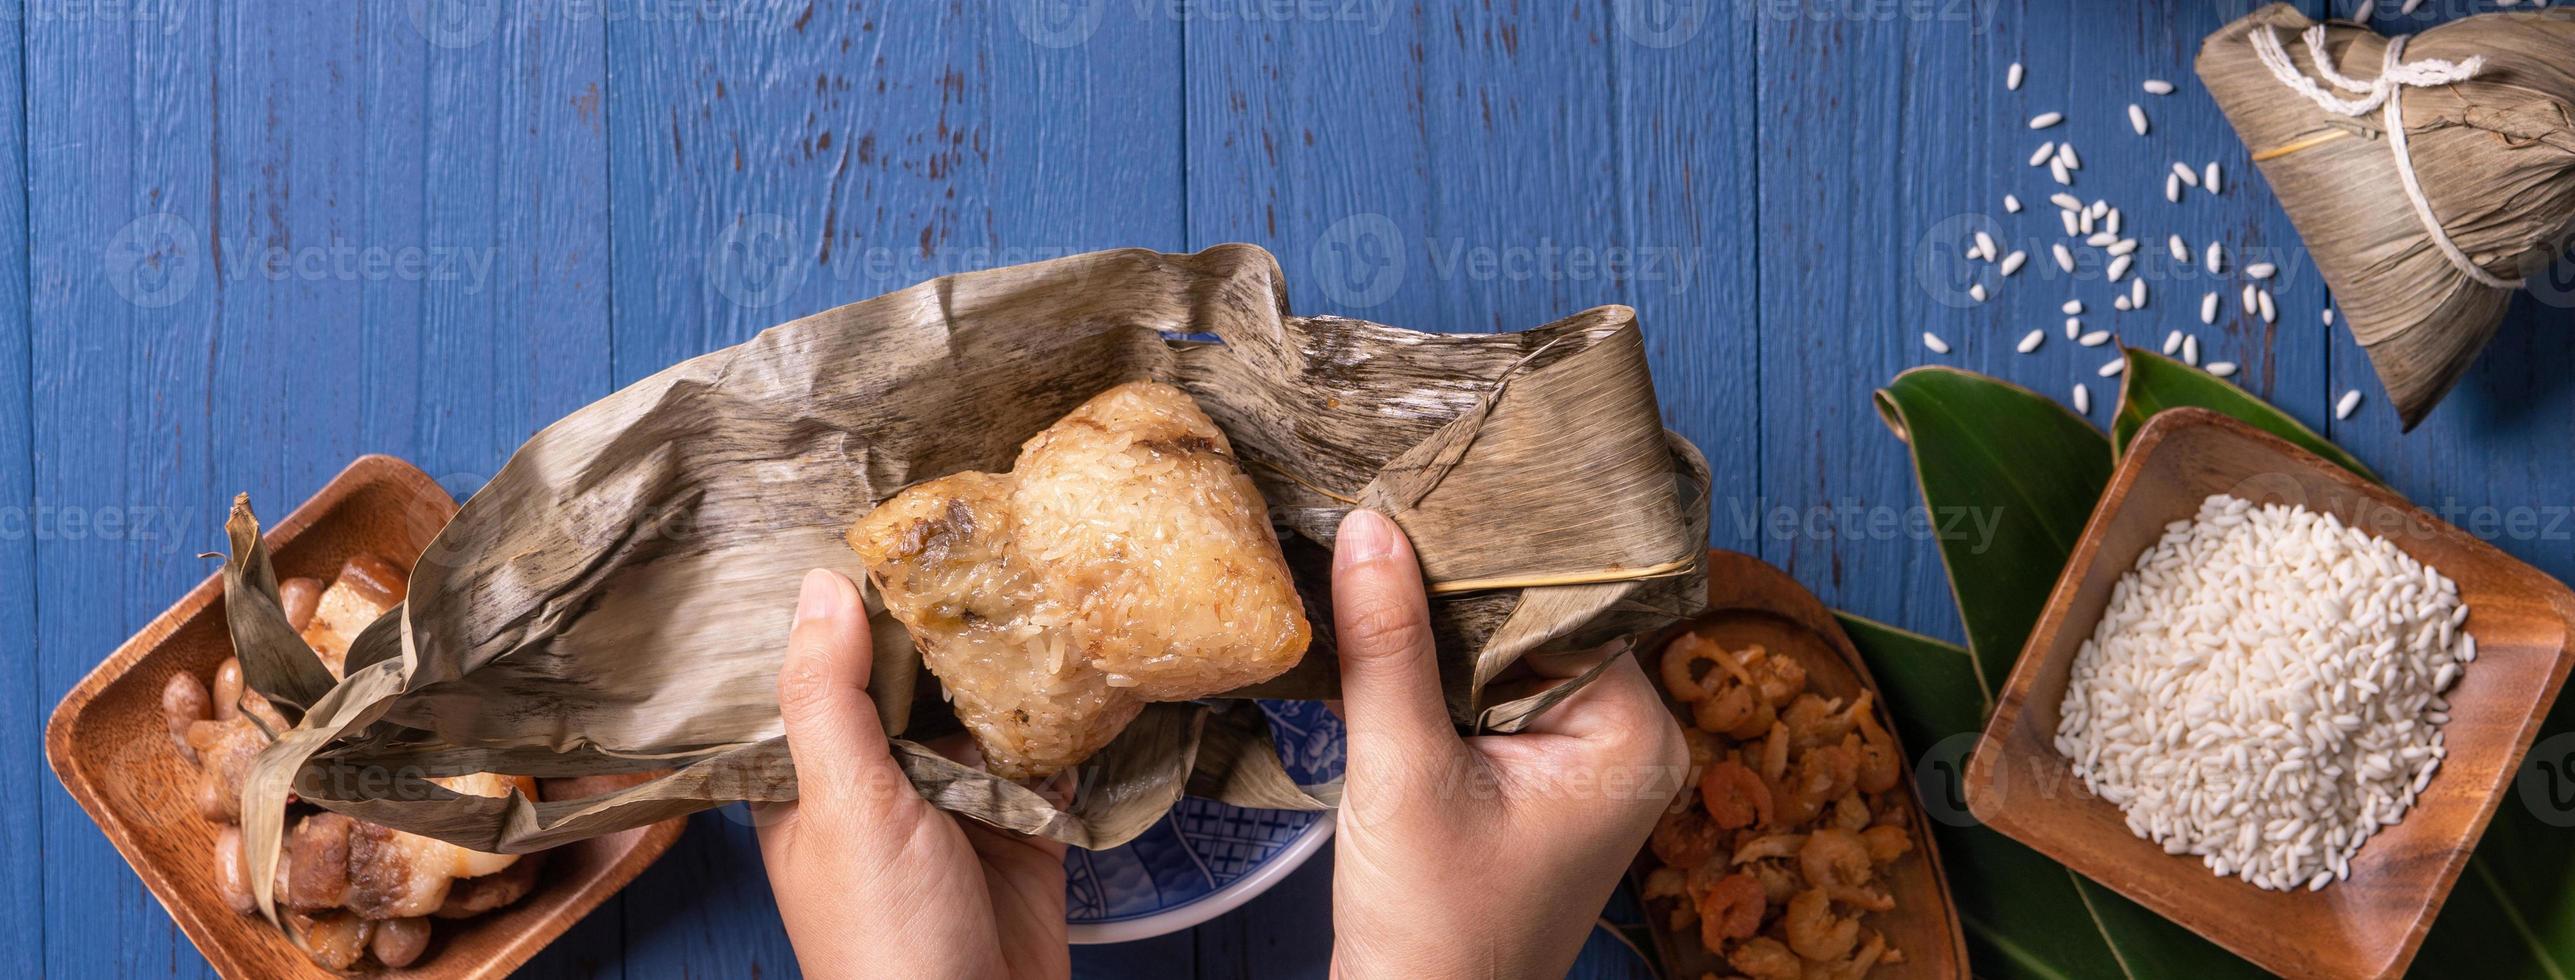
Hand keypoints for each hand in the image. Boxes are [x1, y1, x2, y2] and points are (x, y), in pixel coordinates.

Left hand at [758, 569, 1069, 979]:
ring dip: (1013, 667)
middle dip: (948, 626)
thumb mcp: (845, 803)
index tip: (890, 527)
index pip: (824, 671)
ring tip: (1044, 576)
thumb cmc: (883, 938)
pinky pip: (1045, 758)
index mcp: (811, 781)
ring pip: (983, 714)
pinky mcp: (1025, 830)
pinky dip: (1066, 723)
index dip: (852, 607)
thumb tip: (820, 584)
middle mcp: (880, 785)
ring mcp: (956, 807)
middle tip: (986, 531)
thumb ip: (831, 696)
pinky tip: (1085, 664)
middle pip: (913, 683)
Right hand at [1326, 509, 1687, 979]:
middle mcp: (1630, 739)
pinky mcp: (1540, 778)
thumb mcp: (1402, 774)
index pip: (1572, 596)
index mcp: (1633, 733)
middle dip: (1461, 580)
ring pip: (1510, 651)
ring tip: (1377, 556)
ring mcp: (1586, 761)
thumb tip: (1371, 524)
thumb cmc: (1433, 932)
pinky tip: (1388, 630)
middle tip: (1387, 508)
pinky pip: (1494, 691)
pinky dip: (1441, 668)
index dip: (1494, 546)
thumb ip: (1391, 646)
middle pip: (1542, 618)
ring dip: (1443, 623)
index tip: (1425, 486)